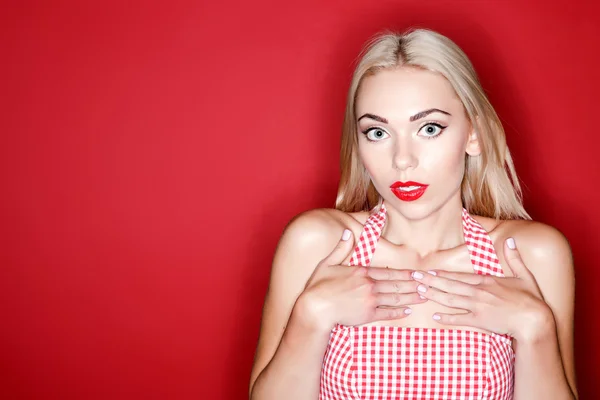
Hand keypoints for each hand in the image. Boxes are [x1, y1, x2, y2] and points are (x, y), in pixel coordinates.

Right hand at [298, 229, 426, 330]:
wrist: (314, 308)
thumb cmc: (318, 286)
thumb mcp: (328, 263)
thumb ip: (340, 248)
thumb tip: (346, 232)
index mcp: (362, 272)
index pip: (389, 272)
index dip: (405, 274)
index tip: (417, 274)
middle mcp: (369, 285)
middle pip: (396, 285)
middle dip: (414, 284)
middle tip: (428, 284)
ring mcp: (369, 301)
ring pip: (395, 298)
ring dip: (411, 297)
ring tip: (424, 296)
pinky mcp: (367, 315)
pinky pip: (386, 313)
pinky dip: (398, 312)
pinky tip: (407, 311)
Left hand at [411, 237, 552, 341]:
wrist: (536, 321)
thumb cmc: (532, 299)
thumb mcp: (524, 275)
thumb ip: (514, 258)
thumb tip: (511, 240)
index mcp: (487, 281)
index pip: (459, 277)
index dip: (442, 275)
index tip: (429, 271)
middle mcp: (479, 292)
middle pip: (449, 285)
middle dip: (430, 281)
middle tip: (414, 278)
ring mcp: (478, 306)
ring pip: (450, 299)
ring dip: (433, 295)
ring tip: (419, 291)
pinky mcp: (480, 321)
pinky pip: (460, 319)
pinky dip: (447, 317)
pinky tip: (435, 317)